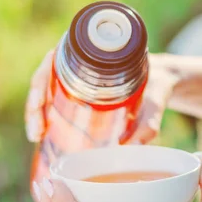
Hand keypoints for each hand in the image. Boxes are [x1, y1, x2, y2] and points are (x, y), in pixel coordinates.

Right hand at [25, 51, 180, 144]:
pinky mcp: (82, 90)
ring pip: (47, 90)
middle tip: (36, 133)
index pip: (54, 60)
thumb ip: (150, 121)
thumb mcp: (157, 98)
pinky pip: (57, 98)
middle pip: (45, 77)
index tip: (39, 107)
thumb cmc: (159, 84)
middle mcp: (82, 61)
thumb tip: (132, 149)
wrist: (166, 80)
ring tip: (37, 137)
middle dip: (34, 105)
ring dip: (36, 111)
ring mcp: (80, 75)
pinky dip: (47, 114)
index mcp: (94, 53)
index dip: (39, 83)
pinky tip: (43, 134)